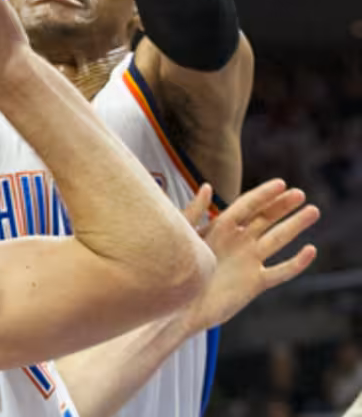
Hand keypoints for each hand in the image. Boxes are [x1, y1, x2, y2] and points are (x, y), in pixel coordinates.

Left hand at [180, 180, 317, 331]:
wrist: (180, 307)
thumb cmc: (176, 270)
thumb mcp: (184, 237)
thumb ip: (194, 212)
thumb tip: (207, 186)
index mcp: (220, 228)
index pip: (247, 206)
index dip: (263, 194)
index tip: (281, 183)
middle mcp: (238, 242)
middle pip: (266, 219)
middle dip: (283, 205)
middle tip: (300, 194)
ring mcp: (249, 261)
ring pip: (278, 240)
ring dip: (295, 226)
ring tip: (313, 211)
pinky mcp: (256, 283)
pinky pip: (281, 271)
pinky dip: (297, 263)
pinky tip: (310, 250)